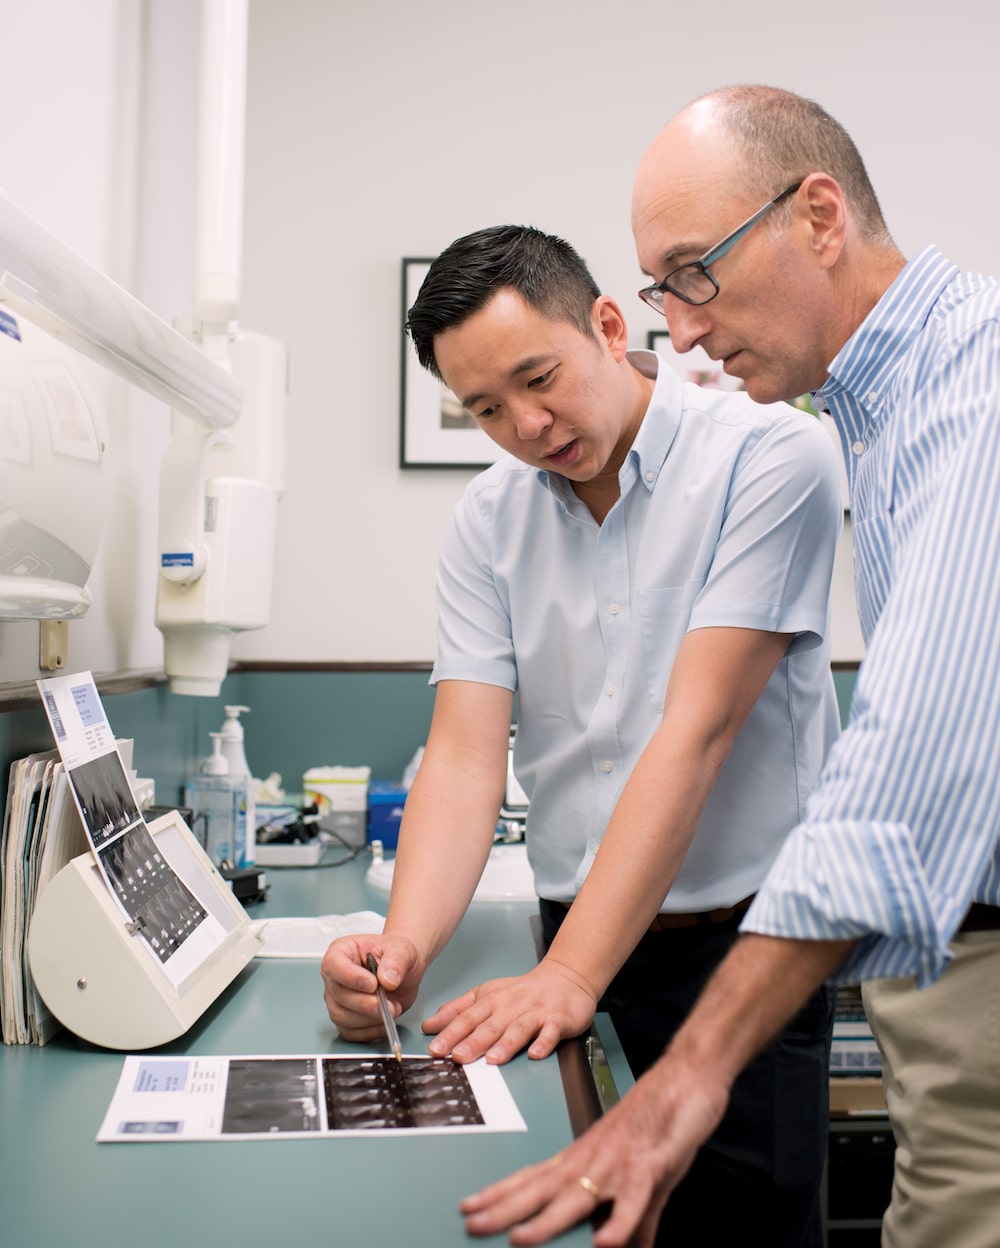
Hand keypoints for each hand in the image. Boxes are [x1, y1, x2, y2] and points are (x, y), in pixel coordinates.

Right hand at [320, 933, 420, 1041]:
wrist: (404, 971)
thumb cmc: (396, 955)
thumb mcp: (402, 949)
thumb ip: (396, 961)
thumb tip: (387, 980)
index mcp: (342, 951)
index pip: (333, 964)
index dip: (351, 977)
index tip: (373, 984)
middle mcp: (335, 976)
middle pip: (338, 995)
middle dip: (365, 1004)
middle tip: (387, 1004)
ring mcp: (337, 998)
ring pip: (341, 1016)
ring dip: (369, 1019)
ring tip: (392, 1008)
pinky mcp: (346, 1017)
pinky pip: (349, 1032)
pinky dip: (369, 1031)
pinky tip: (385, 1022)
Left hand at [422, 960, 598, 1064]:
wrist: (565, 977)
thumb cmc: (522, 991)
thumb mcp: (486, 994)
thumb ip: (458, 1010)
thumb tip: (430, 1025)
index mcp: (492, 1000)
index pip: (468, 1018)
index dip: (451, 1033)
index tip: (436, 1048)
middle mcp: (511, 1006)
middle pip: (490, 1025)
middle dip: (473, 1041)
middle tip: (458, 1057)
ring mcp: (535, 1012)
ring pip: (518, 1028)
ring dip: (506, 1044)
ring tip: (492, 1059)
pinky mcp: (558, 1019)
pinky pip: (551, 1031)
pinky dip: (544, 1042)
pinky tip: (535, 1053)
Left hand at [459, 1051, 728, 1245]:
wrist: (686, 1076)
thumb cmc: (659, 1118)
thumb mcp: (641, 1175)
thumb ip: (635, 1215)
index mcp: (584, 1157)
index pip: (534, 1178)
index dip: (501, 1194)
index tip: (470, 1206)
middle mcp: (594, 1158)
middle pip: (543, 1188)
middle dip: (505, 1208)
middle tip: (472, 1222)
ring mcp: (619, 1161)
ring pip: (579, 1194)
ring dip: (549, 1218)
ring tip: (521, 1238)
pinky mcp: (651, 1163)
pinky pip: (634, 1198)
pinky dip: (621, 1221)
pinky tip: (605, 1242)